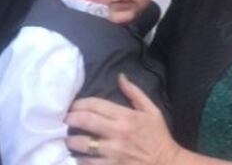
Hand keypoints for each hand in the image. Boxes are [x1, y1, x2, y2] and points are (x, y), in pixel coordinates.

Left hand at [65, 74, 180, 164]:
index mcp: (125, 117)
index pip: (95, 104)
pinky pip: (88, 163)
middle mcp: (117, 133)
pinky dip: (80, 159)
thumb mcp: (151, 110)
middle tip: (64, 119)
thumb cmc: (158, 136)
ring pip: (83, 144)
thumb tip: (120, 77)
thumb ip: (134, 93)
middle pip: (85, 120)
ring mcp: (113, 152)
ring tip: (67, 139)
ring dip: (71, 140)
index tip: (72, 106)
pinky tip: (77, 156)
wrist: (167, 163)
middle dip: (70, 118)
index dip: (79, 103)